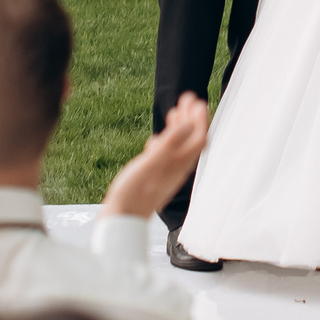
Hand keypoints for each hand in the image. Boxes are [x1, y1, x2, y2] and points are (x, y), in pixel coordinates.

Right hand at [102, 93, 209, 219]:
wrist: (119, 222)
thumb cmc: (132, 194)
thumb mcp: (150, 164)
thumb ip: (169, 144)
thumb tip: (189, 123)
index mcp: (179, 165)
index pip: (199, 138)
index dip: (200, 119)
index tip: (196, 101)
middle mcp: (177, 170)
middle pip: (192, 141)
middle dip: (192, 118)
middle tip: (187, 97)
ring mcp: (165, 175)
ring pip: (179, 148)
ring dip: (180, 128)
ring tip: (174, 111)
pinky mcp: (154, 179)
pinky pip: (165, 158)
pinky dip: (164, 143)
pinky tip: (155, 140)